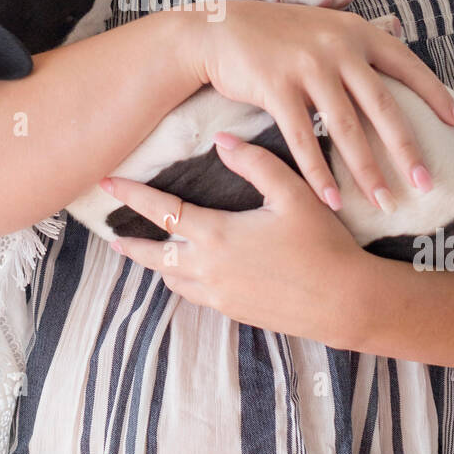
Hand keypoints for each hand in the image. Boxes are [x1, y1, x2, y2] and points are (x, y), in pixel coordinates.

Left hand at [100, 131, 372, 344]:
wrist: (346, 302)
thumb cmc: (323, 245)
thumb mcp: (293, 194)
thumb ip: (256, 164)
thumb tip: (221, 140)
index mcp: (217, 237)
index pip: (162, 211)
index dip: (131, 195)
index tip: (107, 183)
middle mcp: (210, 270)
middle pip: (155, 255)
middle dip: (131, 244)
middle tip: (111, 237)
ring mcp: (221, 296)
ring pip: (174, 280)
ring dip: (160, 264)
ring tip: (152, 252)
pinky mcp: (236, 313)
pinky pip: (196, 296)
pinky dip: (184, 281)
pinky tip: (192, 275)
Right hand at [185, 0, 453, 208]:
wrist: (217, 30)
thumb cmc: (272, 34)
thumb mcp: (322, 26)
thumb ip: (355, 41)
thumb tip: (395, 48)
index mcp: (356, 32)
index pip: (408, 67)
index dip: (436, 98)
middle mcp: (338, 46)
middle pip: (383, 106)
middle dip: (407, 149)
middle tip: (427, 184)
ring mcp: (308, 67)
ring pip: (346, 128)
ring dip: (367, 171)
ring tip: (384, 203)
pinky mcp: (277, 88)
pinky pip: (304, 138)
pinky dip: (318, 172)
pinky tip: (331, 198)